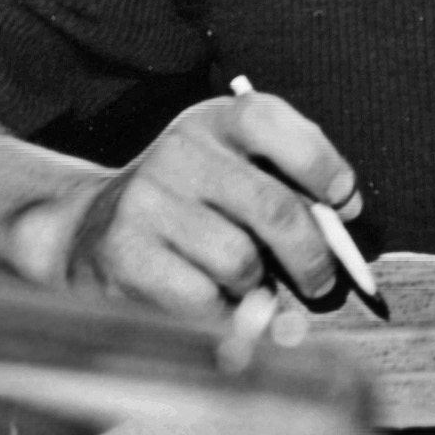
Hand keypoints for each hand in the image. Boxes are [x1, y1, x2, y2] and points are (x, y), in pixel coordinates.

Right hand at [11, 89, 362, 315]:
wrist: (88, 229)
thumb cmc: (189, 202)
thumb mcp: (232, 167)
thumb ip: (288, 180)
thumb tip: (346, 214)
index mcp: (213, 121)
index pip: (273, 124)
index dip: (322, 166)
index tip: (346, 204)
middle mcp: (178, 154)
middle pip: (273, 208)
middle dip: (313, 255)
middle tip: (323, 280)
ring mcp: (147, 204)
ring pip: (241, 262)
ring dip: (260, 287)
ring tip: (251, 285)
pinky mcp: (125, 257)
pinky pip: (203, 299)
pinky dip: (225, 313)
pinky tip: (217, 303)